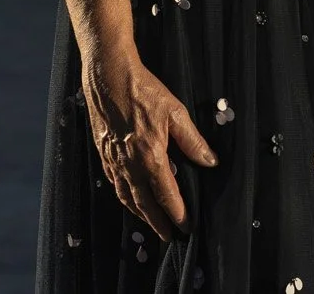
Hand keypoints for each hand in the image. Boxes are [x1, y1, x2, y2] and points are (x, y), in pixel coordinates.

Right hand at [81, 46, 216, 240]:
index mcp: (150, 156)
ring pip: (126, 197)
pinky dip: (124, 197)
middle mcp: (129, 164)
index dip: (177, 213)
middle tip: (168, 236)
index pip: (166, 195)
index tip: (185, 227)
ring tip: (151, 223)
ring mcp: (113, 160)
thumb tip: (210, 162)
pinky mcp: (103, 153)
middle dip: (157, 223)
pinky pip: (114, 183)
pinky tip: (129, 197)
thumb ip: (193, 141)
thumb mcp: (175, 112)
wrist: (108, 76)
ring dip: (139, 213)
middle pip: (144, 204)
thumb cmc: (143, 90)